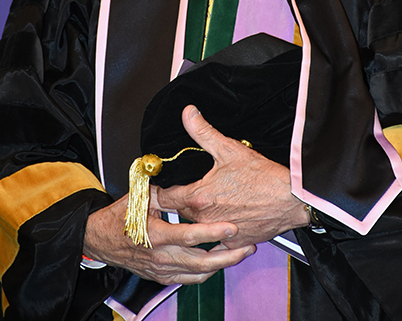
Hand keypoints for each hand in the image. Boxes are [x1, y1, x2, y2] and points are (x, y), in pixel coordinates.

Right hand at [83, 189, 254, 284]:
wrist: (99, 240)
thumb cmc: (119, 217)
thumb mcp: (140, 196)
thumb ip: (163, 190)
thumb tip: (181, 177)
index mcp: (155, 235)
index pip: (189, 236)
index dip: (212, 232)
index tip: (231, 227)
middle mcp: (160, 257)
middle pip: (200, 261)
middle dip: (227, 255)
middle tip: (247, 246)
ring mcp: (161, 270)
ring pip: (198, 273)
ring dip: (222, 265)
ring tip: (241, 253)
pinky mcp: (162, 276)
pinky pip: (189, 279)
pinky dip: (207, 272)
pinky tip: (220, 262)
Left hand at [158, 105, 309, 247]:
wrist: (292, 199)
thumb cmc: (264, 178)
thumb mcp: (229, 148)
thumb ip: (203, 132)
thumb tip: (188, 115)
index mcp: (198, 198)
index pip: (163, 198)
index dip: (159, 190)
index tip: (160, 185)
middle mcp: (205, 220)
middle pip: (179, 212)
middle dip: (180, 200)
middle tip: (186, 188)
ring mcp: (219, 234)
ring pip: (197, 227)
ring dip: (198, 216)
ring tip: (208, 201)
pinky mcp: (235, 243)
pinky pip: (218, 241)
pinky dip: (218, 231)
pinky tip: (226, 218)